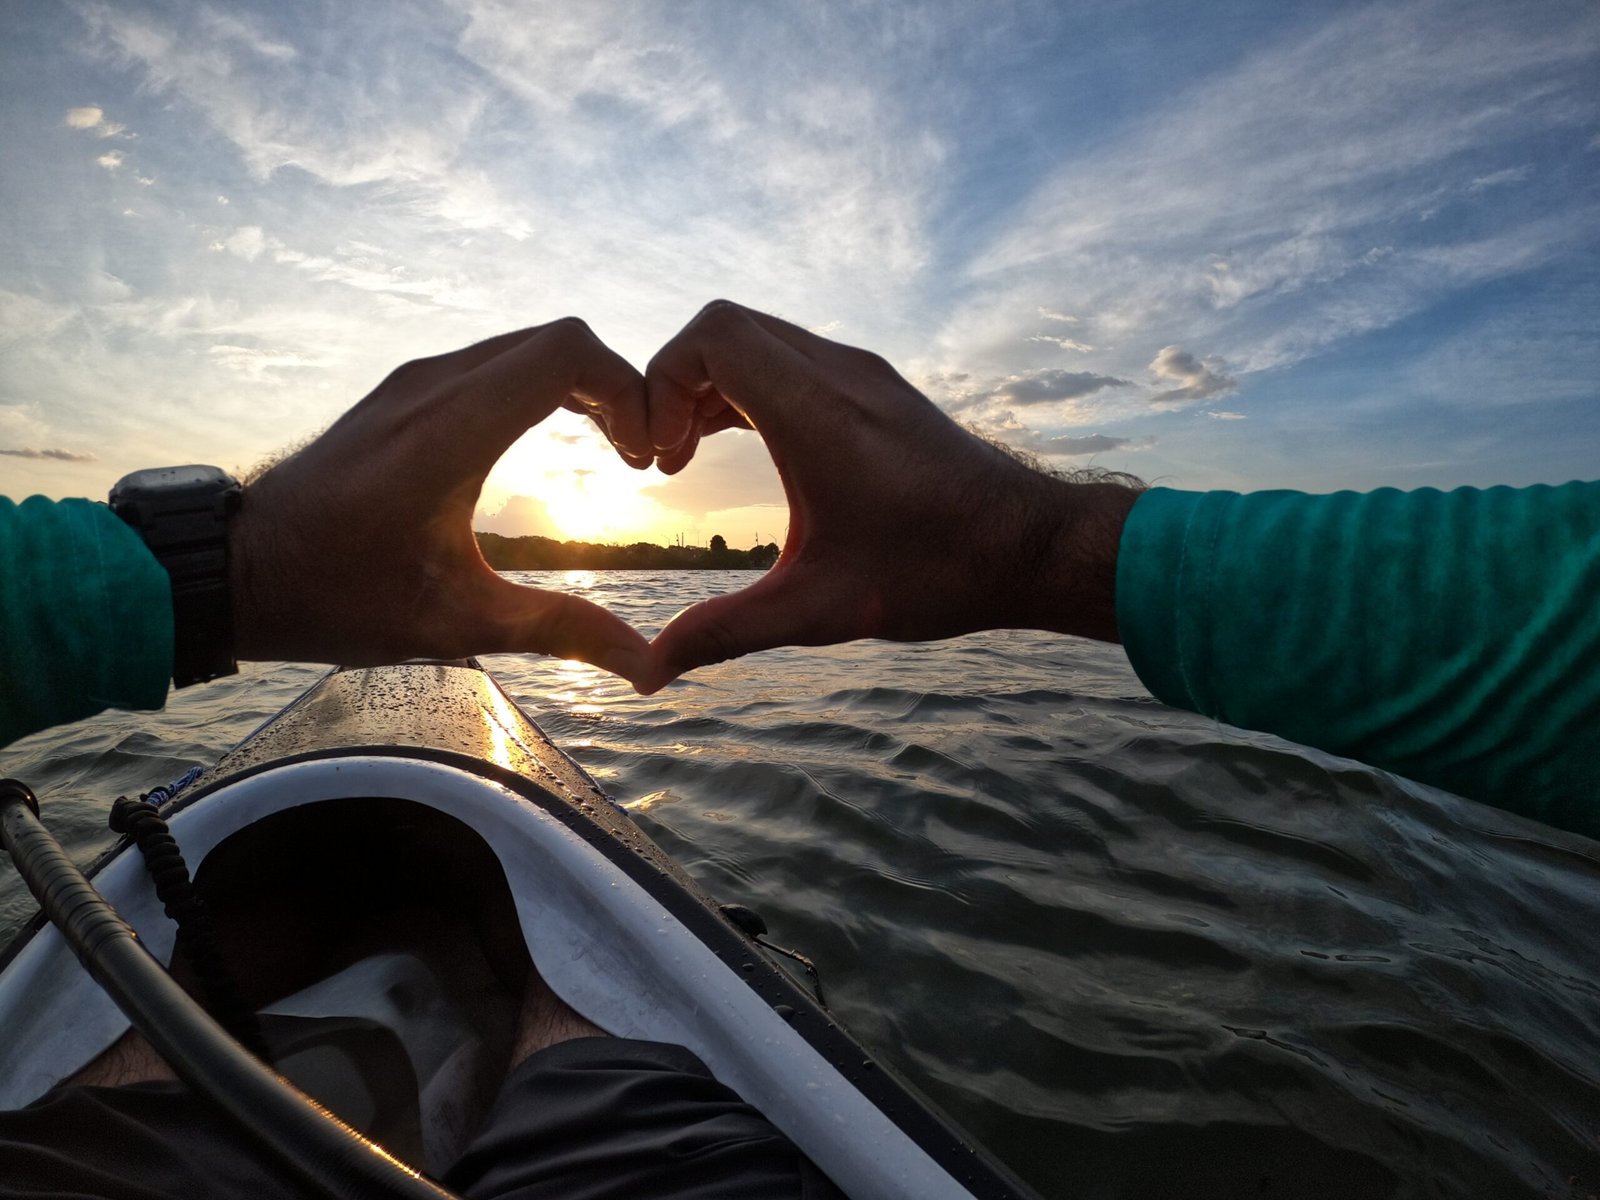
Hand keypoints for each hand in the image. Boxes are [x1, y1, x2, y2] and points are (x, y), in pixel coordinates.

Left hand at [230, 318, 652, 682]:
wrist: (236, 572)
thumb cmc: (337, 597)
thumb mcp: (458, 623)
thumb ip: (560, 630)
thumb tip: (646, 665)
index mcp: (449, 431)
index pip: (566, 352)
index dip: (627, 388)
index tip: (644, 454)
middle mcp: (431, 388)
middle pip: (556, 340)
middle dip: (615, 388)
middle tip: (639, 456)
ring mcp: (412, 384)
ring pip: (523, 346)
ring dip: (579, 386)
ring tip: (609, 450)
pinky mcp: (401, 393)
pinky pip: (491, 362)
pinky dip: (539, 387)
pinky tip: (553, 442)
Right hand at [639, 301, 1137, 691]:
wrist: (1031, 548)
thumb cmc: (937, 572)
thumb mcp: (821, 610)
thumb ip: (727, 631)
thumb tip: (649, 670)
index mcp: (818, 412)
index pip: (713, 335)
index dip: (663, 382)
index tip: (664, 460)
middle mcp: (840, 375)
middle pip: (726, 326)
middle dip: (676, 383)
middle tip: (667, 460)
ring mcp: (862, 375)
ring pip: (759, 339)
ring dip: (711, 386)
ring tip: (690, 458)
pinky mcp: (877, 389)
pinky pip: (791, 358)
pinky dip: (749, 388)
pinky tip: (741, 447)